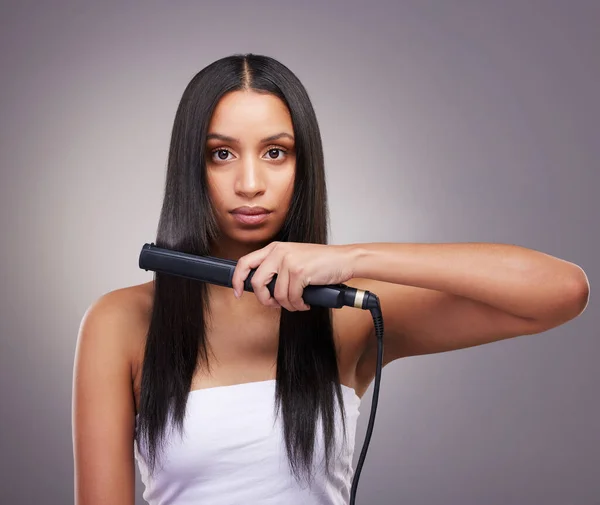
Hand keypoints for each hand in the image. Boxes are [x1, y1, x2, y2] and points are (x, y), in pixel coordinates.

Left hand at [231, 241, 356, 310]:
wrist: (344, 259)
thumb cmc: (321, 262)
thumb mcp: (294, 258)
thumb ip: (277, 268)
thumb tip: (262, 289)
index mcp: (275, 248)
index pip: (245, 262)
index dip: (237, 279)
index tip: (238, 292)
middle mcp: (279, 252)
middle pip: (256, 282)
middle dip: (264, 299)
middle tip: (274, 304)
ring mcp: (289, 261)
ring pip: (277, 294)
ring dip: (288, 304)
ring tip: (298, 302)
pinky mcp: (300, 272)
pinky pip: (291, 298)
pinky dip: (298, 305)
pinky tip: (305, 301)